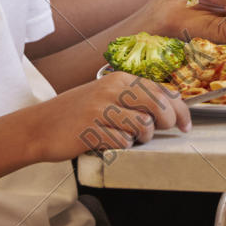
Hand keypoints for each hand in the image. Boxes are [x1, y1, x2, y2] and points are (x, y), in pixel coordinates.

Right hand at [32, 72, 188, 161]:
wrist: (39, 127)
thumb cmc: (76, 113)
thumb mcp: (106, 95)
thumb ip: (134, 97)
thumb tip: (169, 108)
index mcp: (120, 79)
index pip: (161, 90)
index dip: (180, 109)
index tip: (186, 124)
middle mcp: (112, 89)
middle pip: (158, 106)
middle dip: (167, 122)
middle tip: (161, 132)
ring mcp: (101, 109)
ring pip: (142, 126)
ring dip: (141, 137)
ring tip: (129, 137)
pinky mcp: (91, 129)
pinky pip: (122, 142)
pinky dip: (122, 147)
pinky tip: (111, 143)